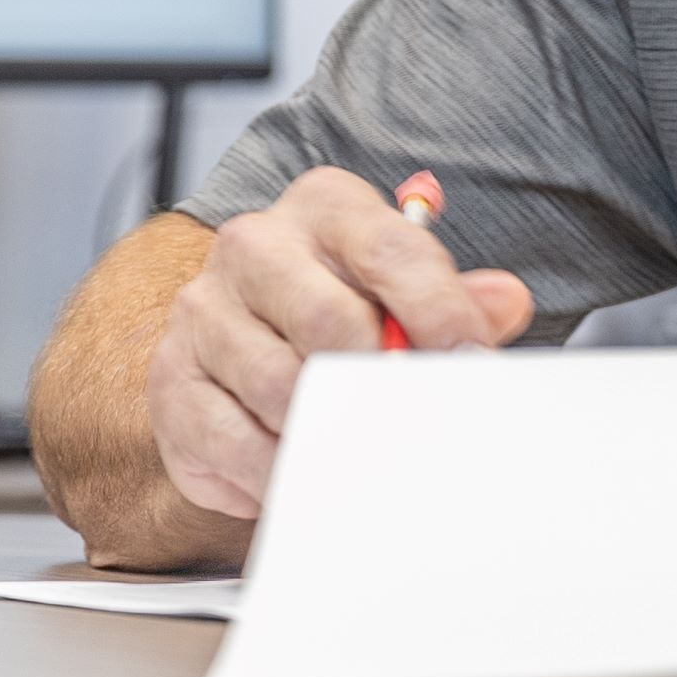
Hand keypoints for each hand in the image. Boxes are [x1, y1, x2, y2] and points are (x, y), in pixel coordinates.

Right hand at [148, 168, 534, 519]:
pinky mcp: (172, 384)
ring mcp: (204, 314)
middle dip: (379, 380)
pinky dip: (281, 469)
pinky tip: (305, 468)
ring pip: (279, 387)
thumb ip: (457, 300)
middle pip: (329, 319)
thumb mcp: (404, 290)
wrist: (239, 344)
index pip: (393, 250)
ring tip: (363, 449)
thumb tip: (504, 302)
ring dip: (329, 431)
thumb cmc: (339, 308)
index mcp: (326, 207)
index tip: (470, 361)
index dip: (440, 311)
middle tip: (413, 420)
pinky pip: (234, 442)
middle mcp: (254, 246)